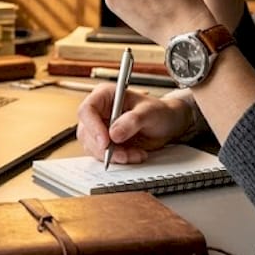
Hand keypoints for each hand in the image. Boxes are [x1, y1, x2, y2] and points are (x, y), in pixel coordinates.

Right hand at [75, 83, 194, 164]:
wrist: (167, 125)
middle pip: (86, 132)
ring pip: (93, 147)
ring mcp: (100, 129)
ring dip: (114, 155)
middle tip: (124, 154)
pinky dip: (119, 159)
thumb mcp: (149, 112)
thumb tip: (113, 134)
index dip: (93, 127)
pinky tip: (135, 155)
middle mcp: (99, 112)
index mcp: (105, 95)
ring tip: (135, 154)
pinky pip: (103, 156)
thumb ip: (132, 121)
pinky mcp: (105, 144)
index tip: (106, 142)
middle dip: (105, 147)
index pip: (87, 110)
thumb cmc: (158, 111)